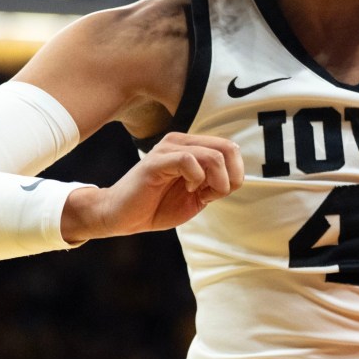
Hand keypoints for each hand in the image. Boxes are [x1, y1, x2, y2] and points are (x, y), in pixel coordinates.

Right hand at [62, 132, 242, 241]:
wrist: (123, 216)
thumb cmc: (158, 206)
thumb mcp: (196, 195)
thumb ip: (214, 182)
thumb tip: (236, 177)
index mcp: (192, 147)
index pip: (230, 149)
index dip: (235, 174)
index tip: (218, 192)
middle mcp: (181, 142)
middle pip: (227, 149)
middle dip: (231, 178)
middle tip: (214, 194)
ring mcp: (168, 149)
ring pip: (213, 155)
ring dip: (216, 181)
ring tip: (200, 193)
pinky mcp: (156, 161)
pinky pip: (188, 160)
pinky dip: (197, 178)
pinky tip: (189, 189)